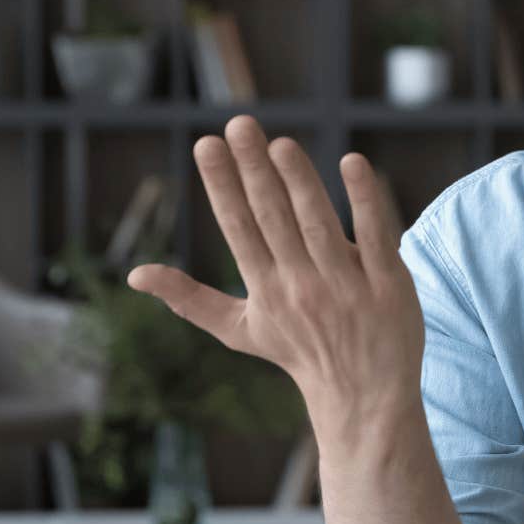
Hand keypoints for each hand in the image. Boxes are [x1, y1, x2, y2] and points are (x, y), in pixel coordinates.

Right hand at [126, 116, 423, 421]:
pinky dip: (365, 201)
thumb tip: (136, 274)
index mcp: (265, 290)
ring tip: (279, 143)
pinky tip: (352, 163)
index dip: (222, 187)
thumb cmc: (298, 354)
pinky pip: (377, 236)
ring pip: (319, 224)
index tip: (206, 145)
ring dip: (299, 181)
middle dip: (253, 172)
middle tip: (238, 124)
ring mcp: (346, 285)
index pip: (239, 229)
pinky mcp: (388, 284)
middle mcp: (302, 286)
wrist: (364, 398)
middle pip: (274, 219)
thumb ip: (191, 298)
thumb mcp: (240, 330)